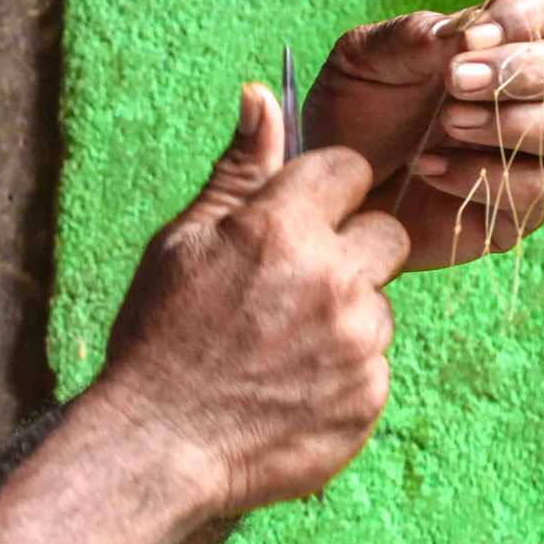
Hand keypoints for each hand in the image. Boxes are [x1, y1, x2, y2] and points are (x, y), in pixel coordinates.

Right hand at [97, 83, 410, 513]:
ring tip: (282, 348)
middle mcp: (333, 280)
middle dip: (351, 250)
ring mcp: (357, 345)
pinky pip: (374, 366)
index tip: (297, 222)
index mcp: (282, 227)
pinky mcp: (369, 400)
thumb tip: (262, 95)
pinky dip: (343, 374)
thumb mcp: (184, 242)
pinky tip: (291, 388)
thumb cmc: (160, 337)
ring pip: (381, 305)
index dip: (324, 193)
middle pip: (386, 233)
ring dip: (347, 317)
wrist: (157, 448)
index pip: (349, 170)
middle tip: (292, 288)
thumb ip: (238, 171)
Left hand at [303, 0, 543, 272]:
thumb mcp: (362, 62)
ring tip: (448, 124)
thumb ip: (410, 36)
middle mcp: (526, 96)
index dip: (527, 12)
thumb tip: (467, 28)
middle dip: (522, 69)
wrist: (326, 191)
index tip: (473, 37)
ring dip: (514, 121)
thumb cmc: (350, 118)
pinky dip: (482, 176)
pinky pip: (537, 191)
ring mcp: (529, 154)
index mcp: (495, 45)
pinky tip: (428, 168)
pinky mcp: (517, 212)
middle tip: (455, 83)